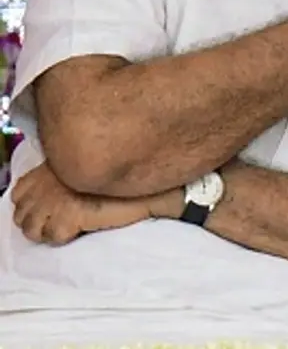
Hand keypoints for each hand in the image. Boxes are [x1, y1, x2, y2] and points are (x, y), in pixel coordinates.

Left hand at [10, 163, 161, 244]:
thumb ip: (74, 171)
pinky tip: (79, 229)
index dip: (32, 202)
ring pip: (30, 228)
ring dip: (45, 230)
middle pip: (22, 212)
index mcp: (51, 168)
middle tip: (57, 220)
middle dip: (36, 219)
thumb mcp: (94, 167)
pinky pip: (52, 237)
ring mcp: (53, 202)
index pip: (21, 190)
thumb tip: (65, 186)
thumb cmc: (128, 178)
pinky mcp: (66, 218)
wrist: (148, 189)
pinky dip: (62, 236)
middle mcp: (46, 184)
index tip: (48, 206)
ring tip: (65, 228)